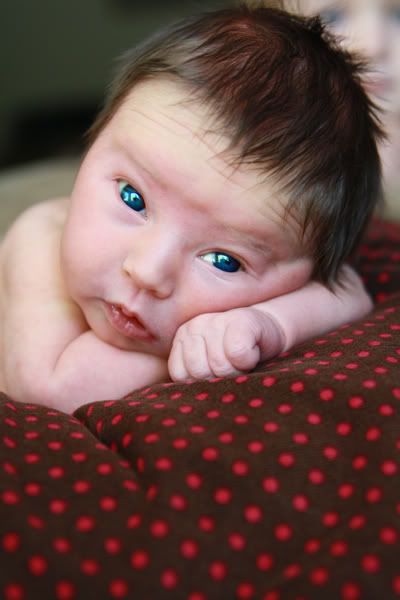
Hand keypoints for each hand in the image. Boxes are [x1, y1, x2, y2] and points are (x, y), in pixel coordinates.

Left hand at [168, 307, 285, 381]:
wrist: (270, 331)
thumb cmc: (238, 355)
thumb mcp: (209, 367)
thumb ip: (193, 378)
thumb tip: (189, 400)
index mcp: (182, 340)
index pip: (180, 374)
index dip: (201, 382)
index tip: (216, 373)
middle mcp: (194, 327)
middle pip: (199, 371)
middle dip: (219, 378)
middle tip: (233, 367)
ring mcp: (216, 320)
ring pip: (218, 364)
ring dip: (235, 370)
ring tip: (242, 361)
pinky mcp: (240, 320)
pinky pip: (238, 353)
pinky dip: (248, 360)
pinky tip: (253, 352)